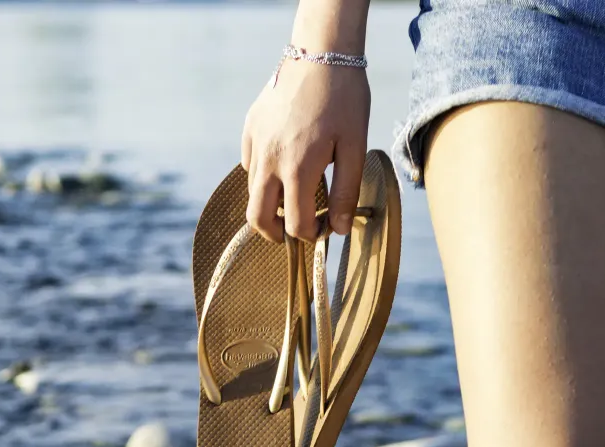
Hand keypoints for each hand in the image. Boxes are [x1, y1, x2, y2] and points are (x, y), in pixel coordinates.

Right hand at [241, 58, 369, 241]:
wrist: (321, 54)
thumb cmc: (344, 100)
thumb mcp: (355, 147)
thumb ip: (346, 192)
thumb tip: (340, 229)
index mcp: (298, 169)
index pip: (296, 224)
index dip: (311, 235)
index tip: (326, 228)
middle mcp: (270, 160)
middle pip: (258, 217)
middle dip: (276, 233)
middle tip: (294, 232)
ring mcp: (256, 143)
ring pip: (253, 190)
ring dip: (270, 203)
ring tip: (294, 196)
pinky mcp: (250, 127)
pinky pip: (248, 163)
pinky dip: (262, 174)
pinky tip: (283, 164)